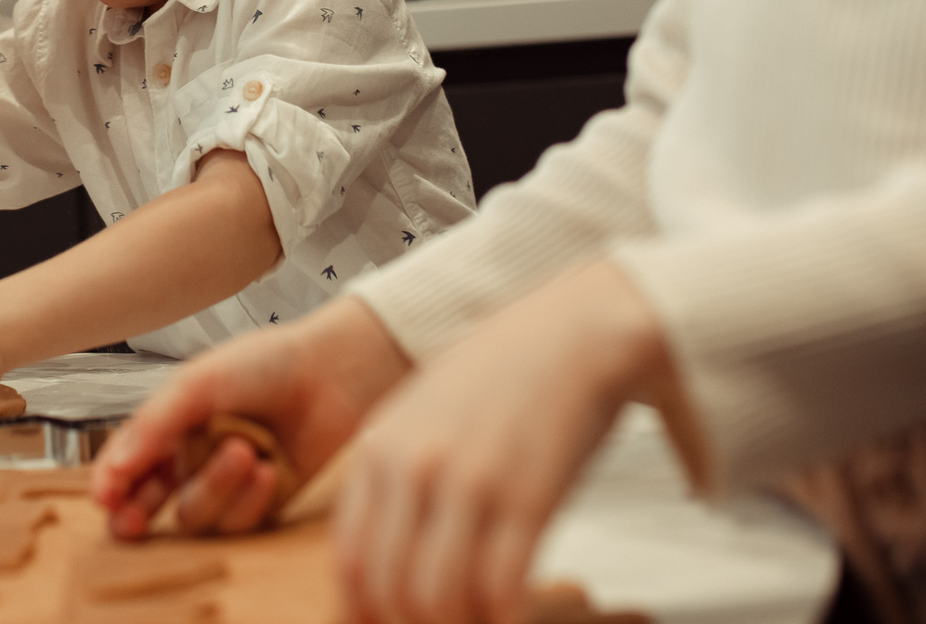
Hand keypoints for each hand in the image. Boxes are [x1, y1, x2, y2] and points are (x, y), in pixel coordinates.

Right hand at [94, 296, 409, 538]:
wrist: (331, 372)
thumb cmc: (266, 365)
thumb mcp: (197, 385)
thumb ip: (152, 426)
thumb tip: (112, 469)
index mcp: (170, 428)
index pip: (127, 467)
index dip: (110, 486)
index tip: (104, 496)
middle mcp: (192, 461)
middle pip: (150, 506)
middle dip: (137, 516)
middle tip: (134, 520)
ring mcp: (227, 486)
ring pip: (197, 516)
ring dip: (215, 488)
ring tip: (244, 452)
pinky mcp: (262, 507)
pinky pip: (240, 524)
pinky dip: (250, 500)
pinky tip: (268, 468)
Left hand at [334, 260, 676, 623]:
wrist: (575, 331)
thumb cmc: (504, 374)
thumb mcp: (422, 414)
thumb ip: (395, 477)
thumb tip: (383, 554)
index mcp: (379, 448)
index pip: (349, 561)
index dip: (366, 613)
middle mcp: (414, 467)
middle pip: (389, 589)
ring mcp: (468, 482)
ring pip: (438, 599)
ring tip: (481, 622)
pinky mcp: (527, 495)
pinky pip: (499, 588)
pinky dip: (502, 620)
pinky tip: (512, 617)